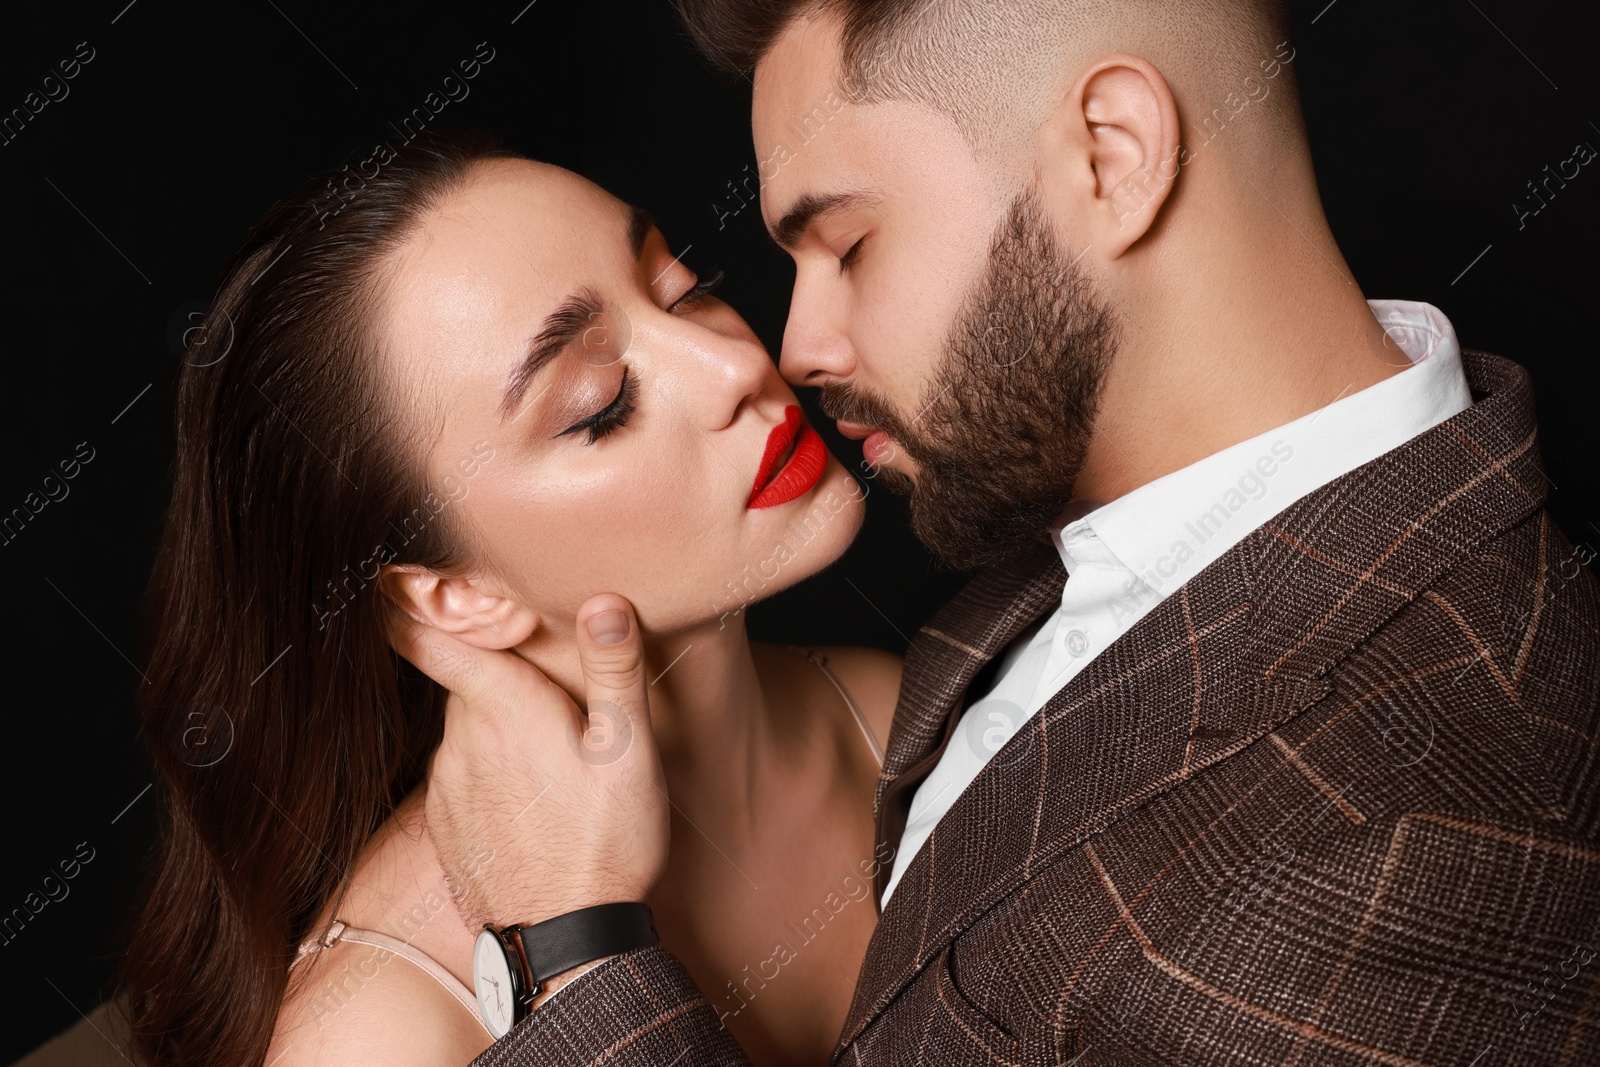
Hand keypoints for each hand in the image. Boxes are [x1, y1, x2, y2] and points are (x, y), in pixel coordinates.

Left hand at [387, 594, 668, 928]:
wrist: (566, 945)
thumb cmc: (605, 843)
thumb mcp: (629, 753)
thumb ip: (613, 670)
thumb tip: (603, 601)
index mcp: (501, 706)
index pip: (425, 633)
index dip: (414, 600)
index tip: (415, 580)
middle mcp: (459, 740)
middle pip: (463, 678)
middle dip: (496, 670)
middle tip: (550, 681)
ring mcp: (446, 785)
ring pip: (464, 728)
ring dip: (497, 726)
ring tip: (554, 752)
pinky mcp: (444, 824)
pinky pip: (461, 774)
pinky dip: (489, 772)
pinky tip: (534, 798)